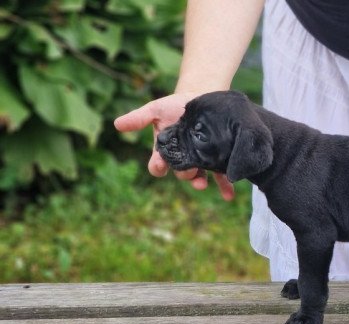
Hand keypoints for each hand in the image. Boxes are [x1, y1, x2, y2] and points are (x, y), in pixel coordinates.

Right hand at [114, 93, 235, 200]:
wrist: (204, 98)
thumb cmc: (177, 106)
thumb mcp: (157, 109)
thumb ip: (139, 118)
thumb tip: (116, 124)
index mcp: (166, 151)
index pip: (158, 166)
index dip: (158, 167)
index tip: (160, 163)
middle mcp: (183, 159)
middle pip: (181, 172)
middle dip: (183, 173)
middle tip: (189, 169)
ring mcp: (201, 161)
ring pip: (199, 177)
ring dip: (200, 183)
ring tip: (202, 184)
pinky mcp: (218, 159)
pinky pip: (221, 176)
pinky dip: (225, 187)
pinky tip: (228, 196)